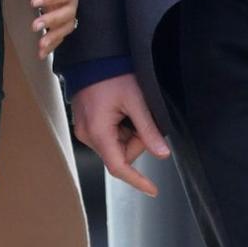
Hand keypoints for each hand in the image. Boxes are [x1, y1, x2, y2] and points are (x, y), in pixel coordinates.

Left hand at [25, 0, 80, 60]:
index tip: (33, 3)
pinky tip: (42, 53)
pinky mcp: (59, 12)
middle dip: (53, 21)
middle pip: (69, 11)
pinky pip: (61, 31)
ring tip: (40, 46)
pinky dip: (53, 43)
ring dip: (55, 37)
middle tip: (34, 26)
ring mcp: (67, 4)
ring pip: (68, 25)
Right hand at [71, 71, 171, 197]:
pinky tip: (121, 109)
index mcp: (98, 132)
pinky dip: (121, 128)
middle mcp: (87, 135)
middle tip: (142, 115)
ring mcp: (84, 129)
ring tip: (129, 108)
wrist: (93, 56)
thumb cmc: (113, 74)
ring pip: (116, 145)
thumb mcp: (136, 100)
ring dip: (129, 133)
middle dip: (136, 141)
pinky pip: (108, 136)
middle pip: (120, 154)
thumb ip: (149, 130)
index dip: (137, 180)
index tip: (152, 190)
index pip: (118, 167)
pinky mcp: (86, 124)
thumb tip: (163, 154)